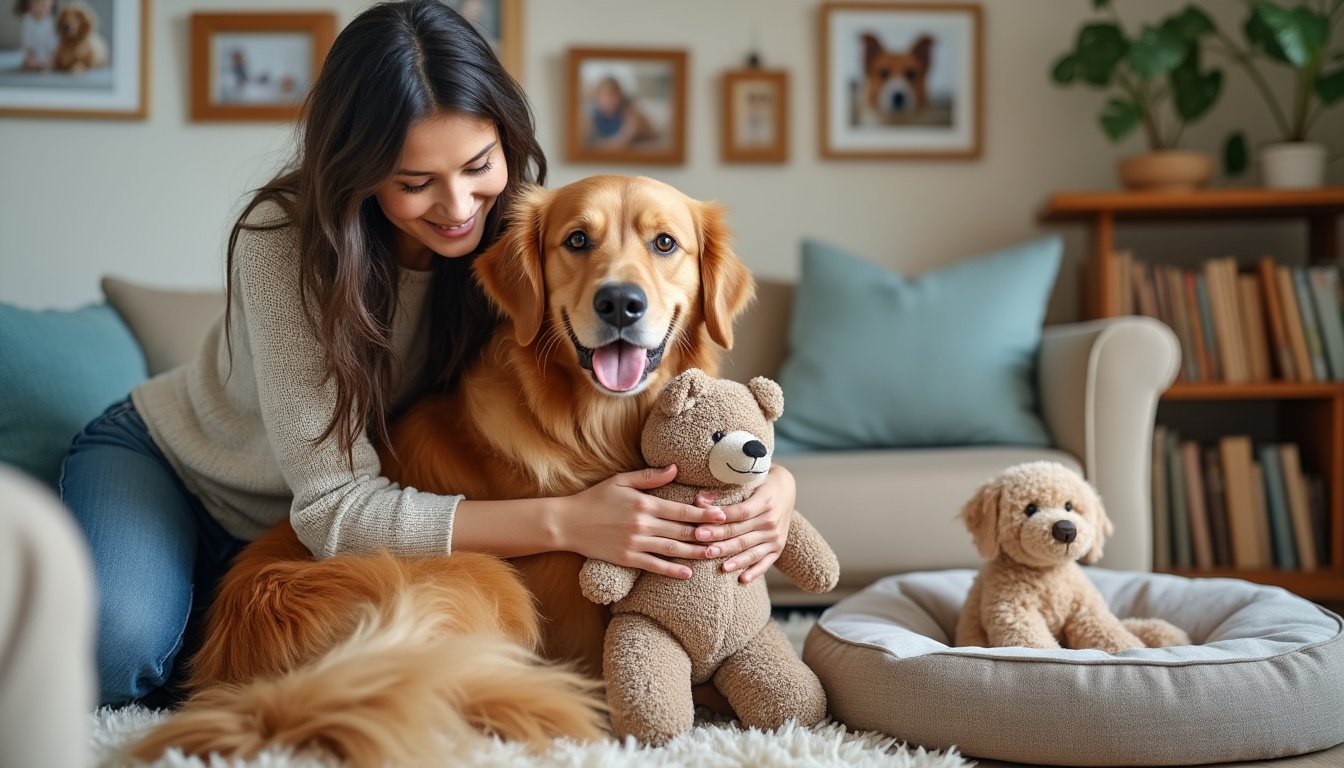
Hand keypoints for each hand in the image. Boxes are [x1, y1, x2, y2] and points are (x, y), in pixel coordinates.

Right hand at [559, 466, 725, 579]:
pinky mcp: (627, 559)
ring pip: (672, 549)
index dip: (705, 513)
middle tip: (728, 537)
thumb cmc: (595, 498)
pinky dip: (672, 570)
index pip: (682, 510)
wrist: (567, 522)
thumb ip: (650, 476)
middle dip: (707, 534)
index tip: (723, 515)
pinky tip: (687, 573)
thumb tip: (676, 469)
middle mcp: (643, 524)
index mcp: (644, 503)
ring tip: (714, 555)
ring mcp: (635, 543)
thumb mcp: (621, 481)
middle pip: (682, 530)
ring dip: (695, 552)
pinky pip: (654, 566)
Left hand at [693, 465, 795, 583]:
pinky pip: (765, 563)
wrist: (786, 490)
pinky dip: (754, 572)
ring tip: (720, 567)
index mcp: (765, 501)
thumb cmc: (759, 484)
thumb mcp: (746, 482)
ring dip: (735, 560)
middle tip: (702, 546)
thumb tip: (700, 501)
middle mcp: (772, 521)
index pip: (740, 513)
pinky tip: (742, 580)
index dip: (720, 521)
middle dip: (720, 541)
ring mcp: (776, 537)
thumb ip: (724, 492)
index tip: (702, 526)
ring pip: (752, 551)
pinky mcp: (778, 549)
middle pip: (742, 534)